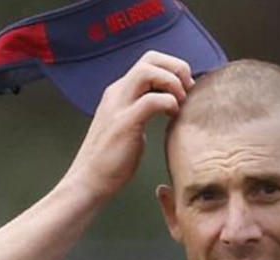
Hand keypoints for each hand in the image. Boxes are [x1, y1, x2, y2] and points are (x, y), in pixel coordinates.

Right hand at [61, 51, 194, 198]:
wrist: (89, 181)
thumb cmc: (113, 160)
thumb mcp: (131, 125)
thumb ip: (144, 109)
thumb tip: (169, 105)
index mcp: (119, 91)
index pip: (149, 61)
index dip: (173, 68)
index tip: (187, 90)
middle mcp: (117, 93)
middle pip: (151, 58)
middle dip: (177, 69)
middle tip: (189, 92)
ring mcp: (118, 106)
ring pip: (148, 71)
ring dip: (173, 83)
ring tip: (181, 103)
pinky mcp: (124, 124)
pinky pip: (152, 100)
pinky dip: (169, 103)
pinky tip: (173, 117)